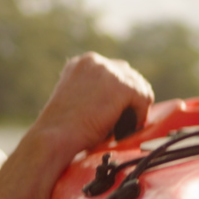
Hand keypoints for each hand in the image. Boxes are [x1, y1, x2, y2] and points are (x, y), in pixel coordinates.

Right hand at [27, 52, 152, 160]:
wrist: (54, 137)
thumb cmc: (63, 129)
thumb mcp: (78, 98)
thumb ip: (96, 91)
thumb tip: (121, 100)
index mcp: (82, 63)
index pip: (115, 71)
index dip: (119, 94)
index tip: (115, 111)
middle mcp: (95, 61)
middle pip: (130, 75)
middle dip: (130, 98)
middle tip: (122, 120)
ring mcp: (108, 71)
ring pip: (139, 86)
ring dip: (135, 107)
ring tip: (123, 125)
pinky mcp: (121, 85)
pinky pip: (144, 98)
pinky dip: (139, 115)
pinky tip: (125, 127)